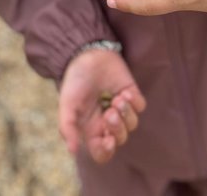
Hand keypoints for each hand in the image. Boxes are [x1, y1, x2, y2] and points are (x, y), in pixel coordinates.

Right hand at [58, 48, 145, 163]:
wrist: (87, 55)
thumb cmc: (75, 81)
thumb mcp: (66, 105)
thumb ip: (68, 128)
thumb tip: (73, 151)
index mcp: (91, 128)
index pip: (103, 152)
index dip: (106, 152)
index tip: (107, 141)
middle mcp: (107, 120)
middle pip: (120, 138)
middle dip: (117, 129)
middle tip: (109, 113)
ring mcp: (120, 107)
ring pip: (132, 124)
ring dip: (126, 114)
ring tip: (116, 99)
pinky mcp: (131, 93)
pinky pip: (140, 106)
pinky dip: (134, 102)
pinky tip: (123, 92)